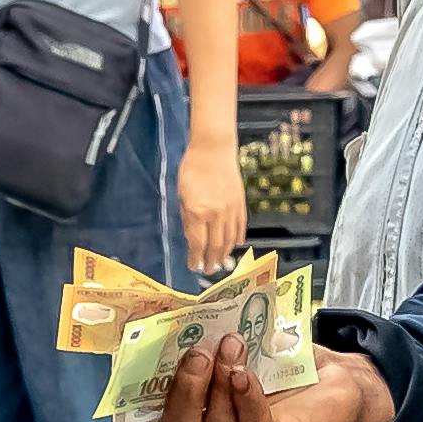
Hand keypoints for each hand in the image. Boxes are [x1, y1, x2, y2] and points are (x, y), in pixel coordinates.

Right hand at [159, 340, 397, 421]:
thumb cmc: (281, 369)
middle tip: (198, 351)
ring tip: (232, 345)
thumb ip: (213, 342)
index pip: (164, 416)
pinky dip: (247, 398)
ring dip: (222, 381)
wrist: (335, 382)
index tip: (157, 351)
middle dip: (187, 389)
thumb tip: (188, 313)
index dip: (154, 389)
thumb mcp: (242, 352)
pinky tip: (245, 374)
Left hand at [177, 128, 243, 279]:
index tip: (194, 267)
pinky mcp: (240, 204)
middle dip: (211, 261)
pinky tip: (234, 246)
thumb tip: (192, 238)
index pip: (198, 243)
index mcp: (198, 212)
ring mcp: (231, 210)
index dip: (196, 258)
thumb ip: (187, 218)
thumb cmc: (192, 169)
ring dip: (225, 254)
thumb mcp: (182, 195)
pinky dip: (237, 238)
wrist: (213, 150)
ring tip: (220, 263)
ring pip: (229, 239)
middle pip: (215, 246)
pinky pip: (240, 227)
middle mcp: (216, 214)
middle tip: (208, 271)